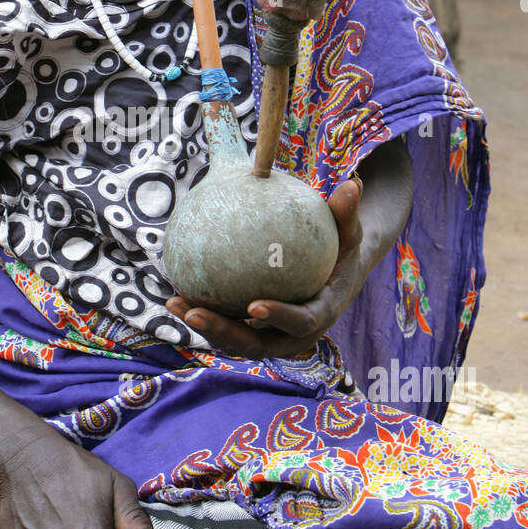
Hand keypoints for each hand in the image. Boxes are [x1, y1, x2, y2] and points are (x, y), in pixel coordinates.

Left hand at [166, 177, 365, 360]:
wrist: (337, 276)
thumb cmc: (341, 249)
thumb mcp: (348, 233)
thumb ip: (346, 214)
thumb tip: (351, 184)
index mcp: (321, 314)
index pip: (300, 321)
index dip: (278, 316)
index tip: (254, 305)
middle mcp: (294, 335)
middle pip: (257, 344)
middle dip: (224, 333)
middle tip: (194, 312)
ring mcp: (272, 337)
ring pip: (235, 341)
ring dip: (205, 327)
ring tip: (175, 302)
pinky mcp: (255, 333)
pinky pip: (227, 327)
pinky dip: (204, 315)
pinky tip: (176, 292)